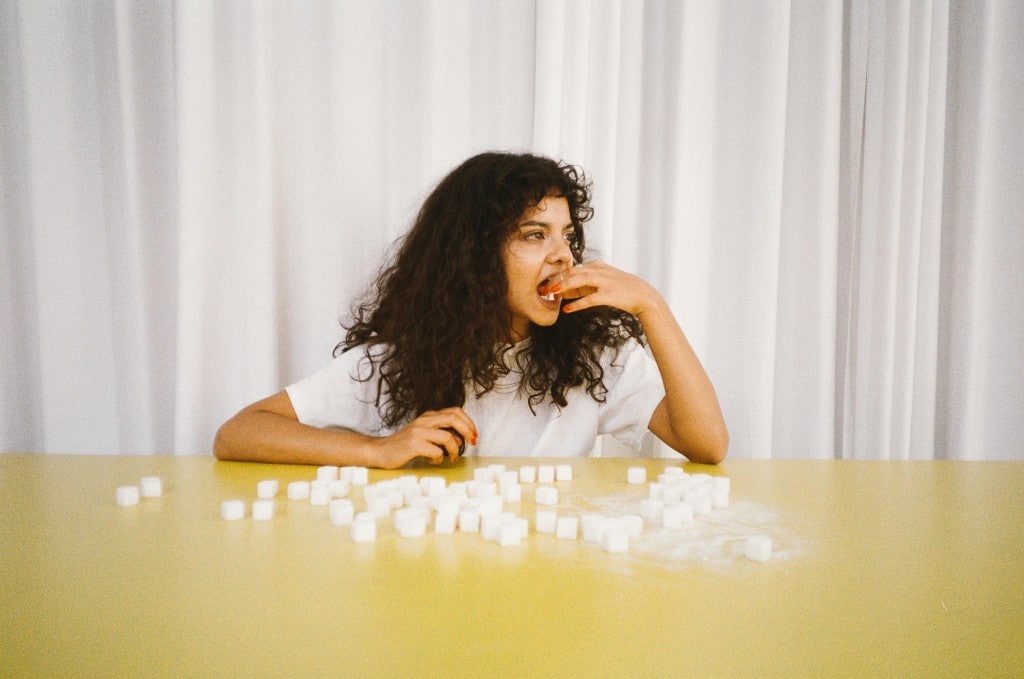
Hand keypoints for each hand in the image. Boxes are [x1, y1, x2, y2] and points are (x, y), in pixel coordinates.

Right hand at [369, 407, 477, 468]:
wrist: (380, 451)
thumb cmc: (404, 445)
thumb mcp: (424, 434)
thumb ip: (441, 434)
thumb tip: (461, 439)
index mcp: (428, 416)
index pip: (455, 411)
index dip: (468, 422)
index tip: (474, 435)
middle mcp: (424, 421)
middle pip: (454, 418)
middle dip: (468, 430)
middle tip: (472, 442)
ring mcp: (418, 432)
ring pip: (447, 437)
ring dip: (455, 450)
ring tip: (452, 458)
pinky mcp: (413, 445)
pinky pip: (436, 452)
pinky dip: (439, 458)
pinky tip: (434, 461)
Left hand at [542, 261, 659, 317]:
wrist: (644, 296)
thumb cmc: (623, 290)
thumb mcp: (603, 282)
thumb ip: (585, 285)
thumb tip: (565, 291)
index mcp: (597, 266)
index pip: (573, 269)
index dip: (558, 275)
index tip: (545, 283)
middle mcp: (599, 271)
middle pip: (572, 272)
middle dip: (556, 279)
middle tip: (542, 288)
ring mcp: (604, 282)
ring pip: (578, 281)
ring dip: (563, 287)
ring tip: (551, 294)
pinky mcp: (609, 295)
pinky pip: (589, 299)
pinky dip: (576, 304)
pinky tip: (567, 309)